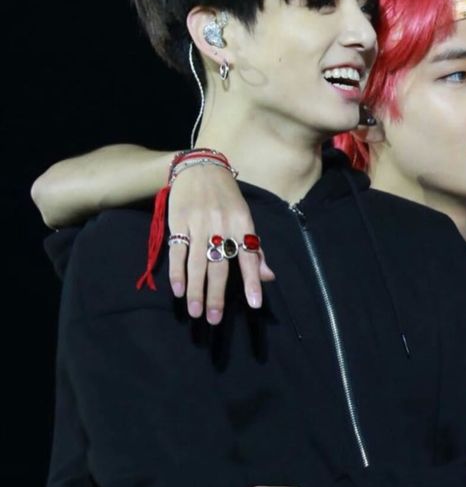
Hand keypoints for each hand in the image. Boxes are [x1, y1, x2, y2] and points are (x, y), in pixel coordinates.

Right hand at [166, 163, 274, 323]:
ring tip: (196, 312)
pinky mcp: (179, 221)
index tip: (254, 303)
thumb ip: (255, 248)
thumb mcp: (245, 217)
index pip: (249, 255)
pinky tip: (179, 290)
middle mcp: (221, 224)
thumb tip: (268, 277)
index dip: (251, 280)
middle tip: (214, 319)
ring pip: (197, 262)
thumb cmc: (227, 197)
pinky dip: (177, 272)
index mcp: (242, 222)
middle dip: (216, 294)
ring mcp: (199, 223)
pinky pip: (177, 251)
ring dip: (196, 290)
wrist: (201, 167)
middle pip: (219, 264)